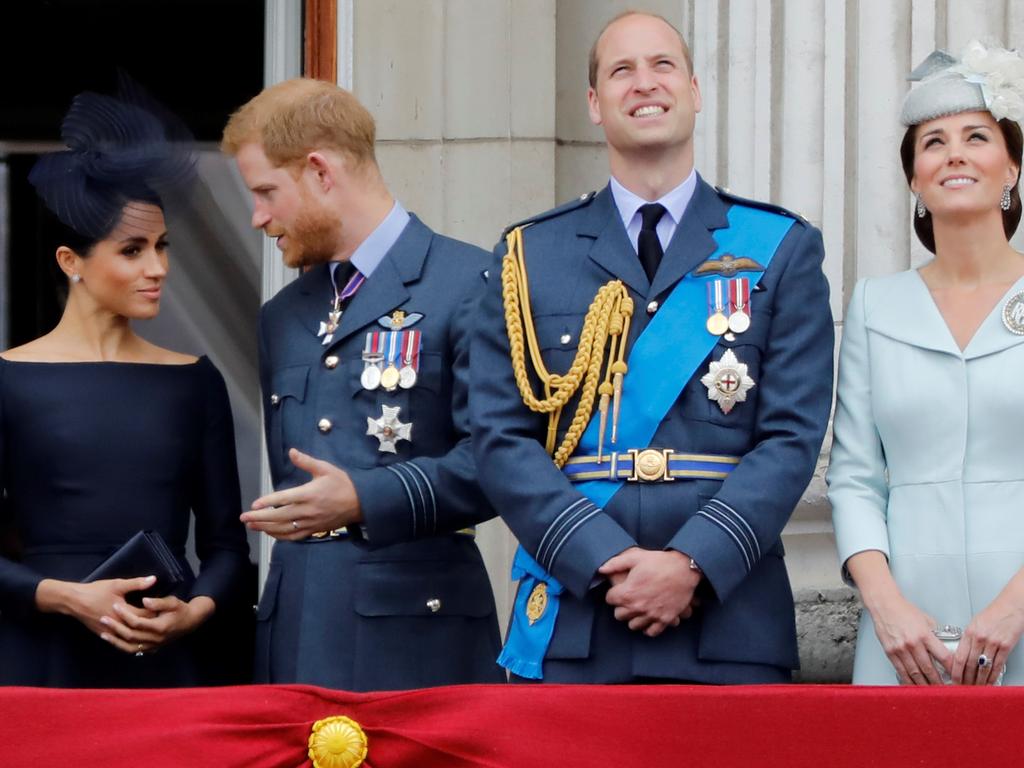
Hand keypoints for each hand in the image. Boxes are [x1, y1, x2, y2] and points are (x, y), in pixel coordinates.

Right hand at [35, 575, 155, 636]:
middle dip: (151, 624)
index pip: (146, 616)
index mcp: (124, 613)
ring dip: (142, 633)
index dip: (157, 613)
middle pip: (140, 628)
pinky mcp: (104, 635)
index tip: (166, 609)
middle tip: (164, 619)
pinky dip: (130, 639)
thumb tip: (154, 579)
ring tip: (154, 629)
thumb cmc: (96, 591)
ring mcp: (110, 633)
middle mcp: (118, 626)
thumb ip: (137, 583)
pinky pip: (120, 640)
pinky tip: (138, 637)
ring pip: (130, 637)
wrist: (73, 602)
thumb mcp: (117, 584)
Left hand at [99, 595, 214, 654]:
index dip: (125, 614)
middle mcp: (155, 639)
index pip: (137, 622)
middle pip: (131, 635)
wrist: (190, 622)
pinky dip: (122, 647)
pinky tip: (114, 641)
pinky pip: (134, 650)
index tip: (115, 605)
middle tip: (103, 618)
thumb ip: (158, 602)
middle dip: (115, 627)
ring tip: (103, 633)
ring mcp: (153, 646)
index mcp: (160, 627)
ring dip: (115, 641)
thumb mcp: (173, 602)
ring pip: (130, 647)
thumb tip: (144, 601)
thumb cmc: (181, 609)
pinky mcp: (151, 648)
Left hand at [240, 448, 362, 539]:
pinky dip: (279, 536)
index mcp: (309, 494)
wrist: (361, 503)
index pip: (283, 499)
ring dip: (266, 528)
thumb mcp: (326, 468)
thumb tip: (291, 452)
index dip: (267, 502)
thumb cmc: (343, 484)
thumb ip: (306, 461)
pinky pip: (294, 536)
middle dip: (259, 518)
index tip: (254, 504)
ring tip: (252, 526)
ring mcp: (310, 523)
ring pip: (284, 529)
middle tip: (243, 518)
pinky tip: (269, 533)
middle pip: (279, 517)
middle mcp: (308, 511)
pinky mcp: (314, 530)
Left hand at [599, 547, 700, 636]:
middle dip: (621, 607)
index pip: (610, 599)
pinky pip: (651, 631)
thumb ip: (615, 563)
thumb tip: (601, 569)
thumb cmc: (659, 561)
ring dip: (633, 618)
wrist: (684, 569)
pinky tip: (648, 619)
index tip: (619, 589)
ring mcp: (652, 615)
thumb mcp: (635, 557)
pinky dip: (648, 627)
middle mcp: (637, 607)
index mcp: (627, 592)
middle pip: (619, 615)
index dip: (613, 593)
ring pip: (633, 625)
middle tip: (627, 599)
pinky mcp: (665, 619)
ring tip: (637, 609)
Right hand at [867, 594, 950, 684]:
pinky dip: (909, 681)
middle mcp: (913, 643)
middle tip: (945, 690)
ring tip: (931, 692)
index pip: (943, 657)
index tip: (957, 677)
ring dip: (925, 685)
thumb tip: (943, 647)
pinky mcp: (890, 652)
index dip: (952, 670)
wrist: (884, 605)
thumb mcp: (926, 620)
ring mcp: (901, 649)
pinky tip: (914, 686)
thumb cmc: (903, 610)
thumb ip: (935, 635)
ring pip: (915, 673)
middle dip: (939, 683)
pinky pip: (901, 671)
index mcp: (925, 635)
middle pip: (929, 669)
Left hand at [952, 595, 1023, 684]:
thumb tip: (961, 655)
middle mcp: (979, 638)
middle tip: (963, 688)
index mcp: (969, 632)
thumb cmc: (993, 614)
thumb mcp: (974, 624)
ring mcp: (993, 643)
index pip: (959, 657)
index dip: (955, 671)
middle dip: (966, 679)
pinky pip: (997, 665)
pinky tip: (989, 683)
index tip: (953, 680)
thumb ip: (968, 639)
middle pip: (970, 664)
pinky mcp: (1005, 647)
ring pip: (983, 667)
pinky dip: (992, 676)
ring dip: (979, 681)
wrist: (1011, 607)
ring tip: (976, 689)